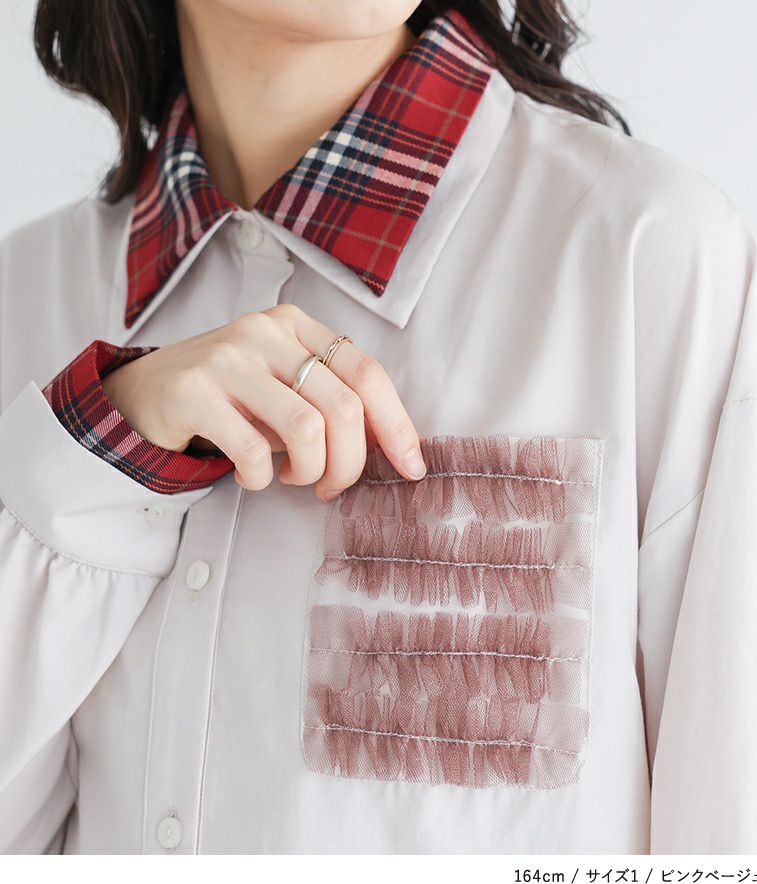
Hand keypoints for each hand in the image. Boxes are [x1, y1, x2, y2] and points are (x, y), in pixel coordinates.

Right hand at [101, 304, 425, 498]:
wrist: (146, 393)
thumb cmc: (231, 397)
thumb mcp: (285, 386)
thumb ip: (332, 400)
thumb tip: (393, 445)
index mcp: (297, 325)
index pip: (367, 372)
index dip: (397, 425)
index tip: (412, 467)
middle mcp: (265, 331)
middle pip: (343, 405)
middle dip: (350, 463)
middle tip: (332, 487)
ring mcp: (227, 357)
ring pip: (306, 427)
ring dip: (310, 470)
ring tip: (295, 478)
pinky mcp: (193, 391)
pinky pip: (251, 450)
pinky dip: (260, 478)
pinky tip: (253, 477)